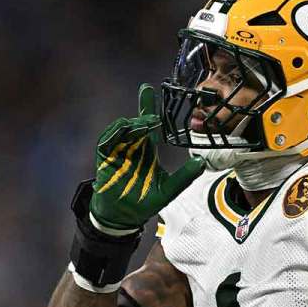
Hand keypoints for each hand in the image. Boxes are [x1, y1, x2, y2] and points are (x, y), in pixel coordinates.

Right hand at [88, 84, 203, 230]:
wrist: (123, 217)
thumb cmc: (144, 202)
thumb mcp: (168, 190)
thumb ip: (184, 177)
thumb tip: (201, 162)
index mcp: (147, 149)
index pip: (148, 124)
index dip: (147, 106)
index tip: (148, 89)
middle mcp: (132, 147)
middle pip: (135, 123)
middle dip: (143, 115)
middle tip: (154, 119)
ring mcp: (118, 151)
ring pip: (121, 129)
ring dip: (132, 126)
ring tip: (143, 128)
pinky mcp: (105, 158)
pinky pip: (106, 141)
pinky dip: (114, 134)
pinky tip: (124, 133)